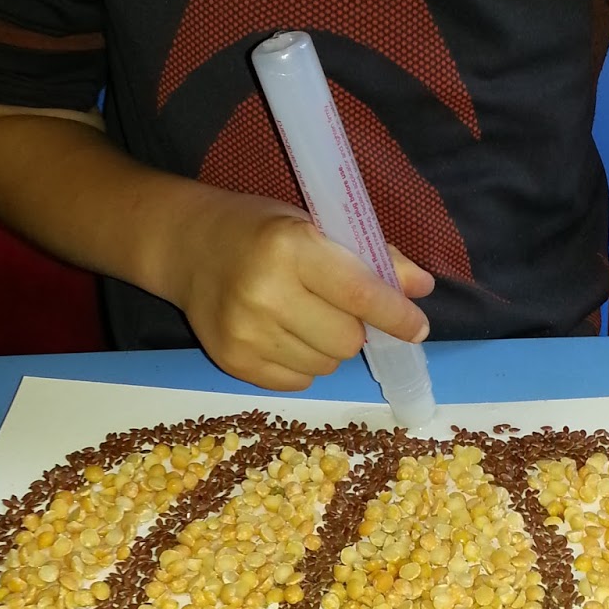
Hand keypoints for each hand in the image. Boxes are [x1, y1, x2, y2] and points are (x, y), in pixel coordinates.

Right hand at [173, 186, 433, 391]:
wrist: (187, 246)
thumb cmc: (260, 230)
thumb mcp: (316, 226)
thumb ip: (372, 257)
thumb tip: (421, 288)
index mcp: (290, 248)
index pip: (360, 294)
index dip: (397, 316)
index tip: (417, 328)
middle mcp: (265, 293)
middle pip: (346, 340)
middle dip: (356, 329)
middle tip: (340, 309)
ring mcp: (245, 332)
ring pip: (325, 365)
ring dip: (330, 348)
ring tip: (307, 317)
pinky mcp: (232, 361)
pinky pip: (297, 382)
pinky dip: (304, 363)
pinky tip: (285, 333)